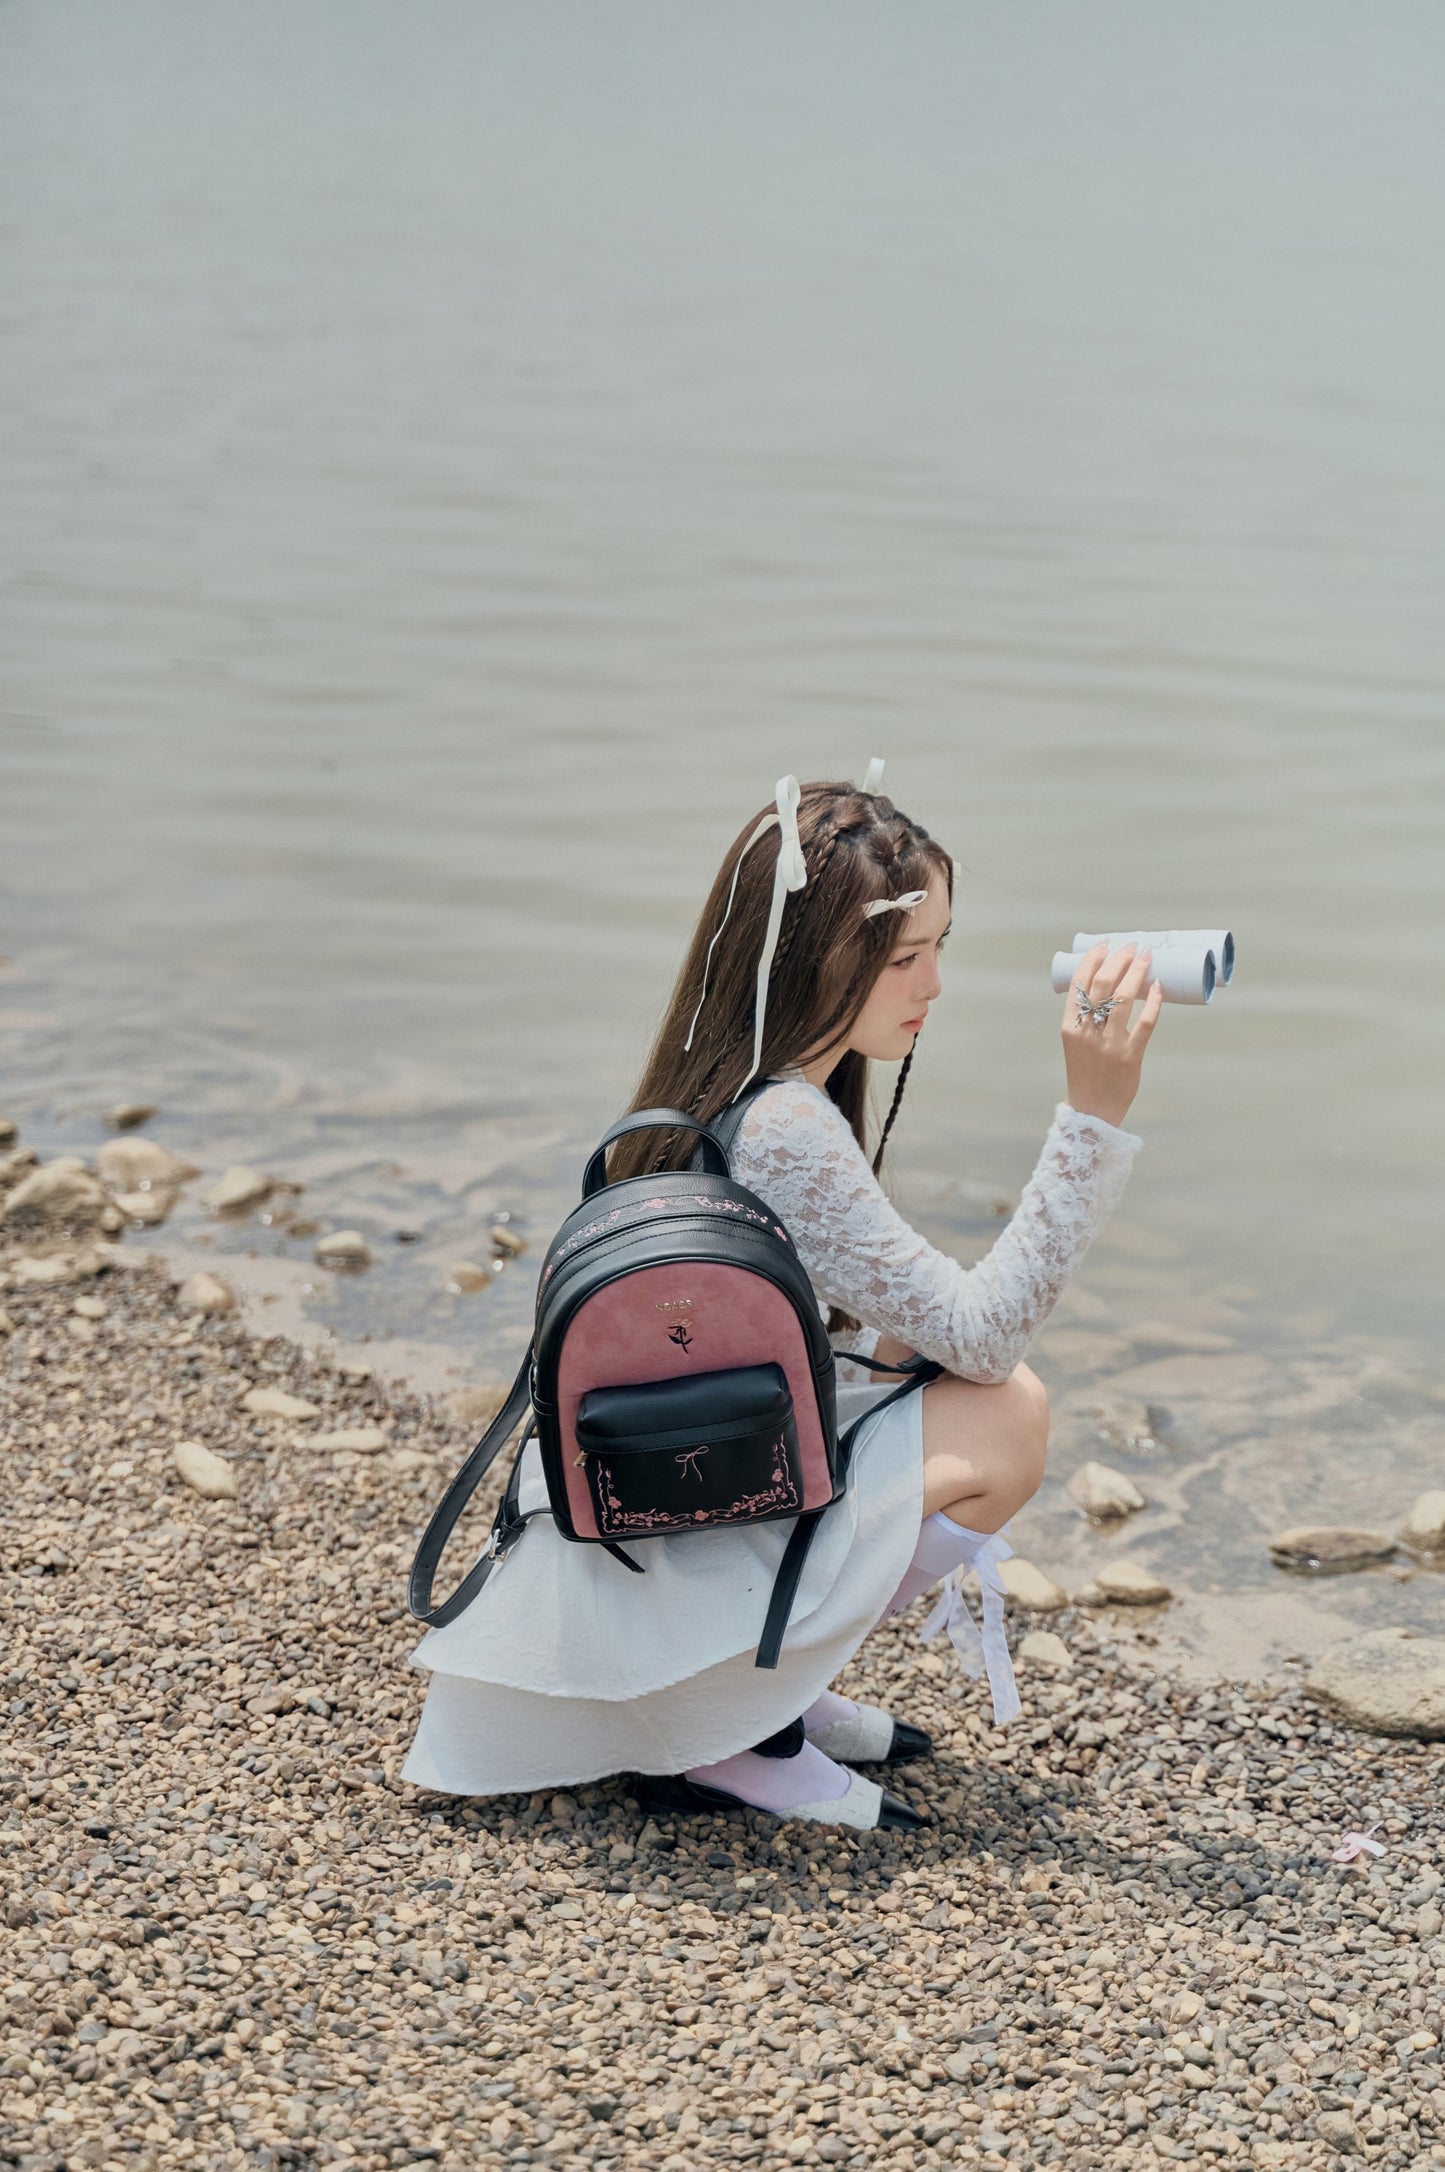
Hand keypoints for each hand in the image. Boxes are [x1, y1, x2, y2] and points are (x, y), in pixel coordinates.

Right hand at [1061, 942, 1162, 1128]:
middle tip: (1132, 946)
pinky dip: (1153, 1002)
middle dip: (1119, 960)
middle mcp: (1087, 1033)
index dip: (1092, 960)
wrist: (1091, 1112)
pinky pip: (1146, 1023)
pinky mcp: (1130, 1056)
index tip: (1104, 944)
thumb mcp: (1076, 1043)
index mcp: (1069, 1027)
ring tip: (1147, 957)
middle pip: (1103, 985)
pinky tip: (1159, 987)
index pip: (1079, 984)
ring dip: (1137, 972)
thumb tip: (1110, 984)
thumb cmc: (1085, 1073)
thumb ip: (1087, 1018)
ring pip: (1124, 998)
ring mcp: (1109, 1044)